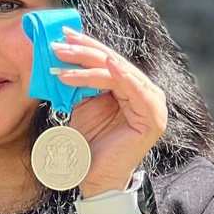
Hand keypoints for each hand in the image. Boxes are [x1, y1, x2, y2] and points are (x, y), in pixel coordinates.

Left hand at [50, 27, 167, 196]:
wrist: (94, 177)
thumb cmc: (89, 142)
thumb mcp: (82, 104)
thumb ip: (80, 82)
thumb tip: (63, 54)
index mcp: (131, 88)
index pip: (107, 60)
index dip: (85, 46)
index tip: (62, 36)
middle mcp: (145, 92)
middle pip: (113, 63)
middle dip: (85, 51)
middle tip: (61, 43)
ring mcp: (153, 105)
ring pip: (119, 74)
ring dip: (91, 64)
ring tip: (66, 57)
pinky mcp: (153, 118)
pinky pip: (135, 91)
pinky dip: (119, 77)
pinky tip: (105, 66)